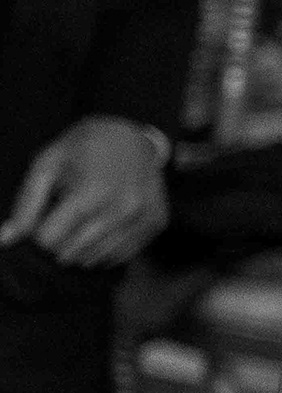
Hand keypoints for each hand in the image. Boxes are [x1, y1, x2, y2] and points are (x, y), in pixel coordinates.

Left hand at [2, 116, 170, 268]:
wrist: (134, 133)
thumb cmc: (84, 147)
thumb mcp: (48, 164)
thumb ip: (25, 204)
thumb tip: (4, 240)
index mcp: (92, 192)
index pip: (49, 240)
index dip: (40, 230)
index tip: (47, 214)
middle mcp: (123, 209)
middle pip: (71, 253)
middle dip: (60, 241)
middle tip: (64, 217)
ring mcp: (144, 218)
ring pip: (96, 259)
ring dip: (82, 247)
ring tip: (84, 221)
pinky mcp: (156, 223)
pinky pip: (122, 255)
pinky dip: (107, 248)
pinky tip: (104, 226)